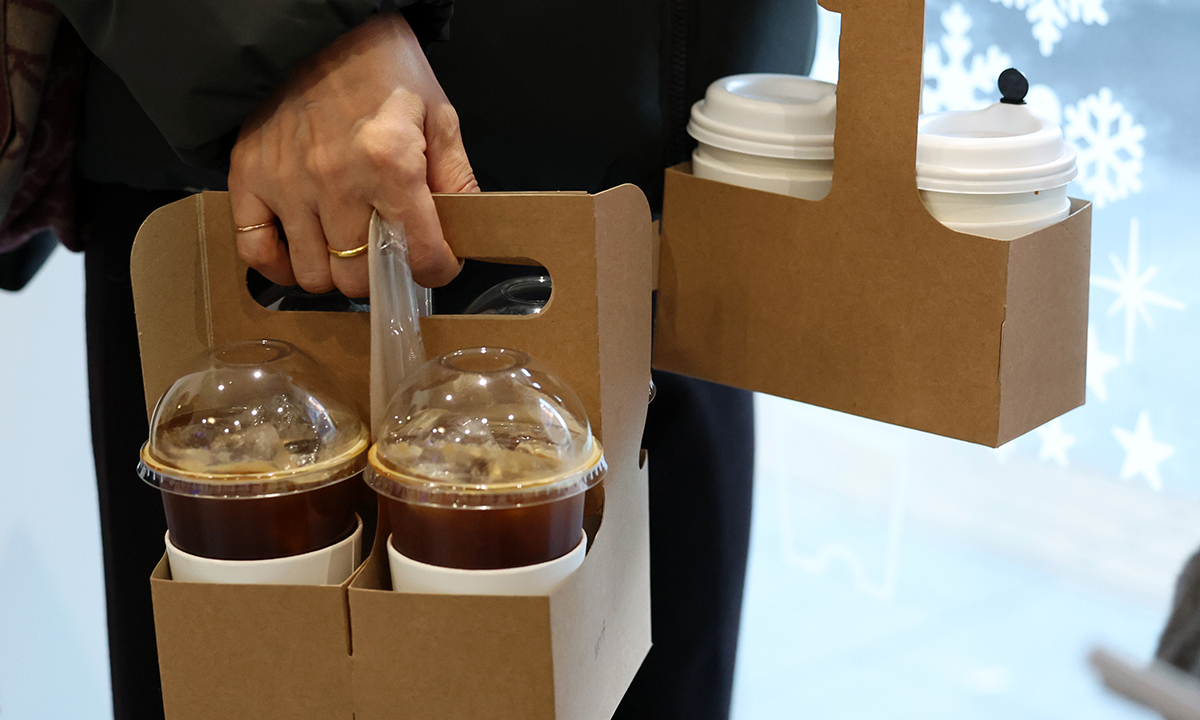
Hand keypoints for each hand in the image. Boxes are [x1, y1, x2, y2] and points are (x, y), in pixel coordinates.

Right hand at [229, 13, 476, 296]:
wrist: (318, 27)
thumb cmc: (383, 69)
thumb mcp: (437, 115)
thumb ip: (456, 180)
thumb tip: (466, 235)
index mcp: (390, 161)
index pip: (420, 256)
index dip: (437, 269)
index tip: (436, 263)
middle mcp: (335, 179)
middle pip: (358, 279)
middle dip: (381, 276)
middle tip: (387, 252)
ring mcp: (287, 182)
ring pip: (312, 275)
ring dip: (334, 274)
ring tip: (347, 249)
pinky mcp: (248, 176)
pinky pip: (255, 251)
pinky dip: (279, 265)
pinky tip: (301, 252)